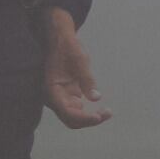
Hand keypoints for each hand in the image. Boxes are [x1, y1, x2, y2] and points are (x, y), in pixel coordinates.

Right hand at [38, 9, 110, 129]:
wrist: (60, 38)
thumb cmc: (67, 46)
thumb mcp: (79, 60)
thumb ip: (87, 80)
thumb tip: (96, 97)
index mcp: (52, 90)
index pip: (67, 112)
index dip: (83, 118)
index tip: (99, 116)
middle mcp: (54, 97)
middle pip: (70, 120)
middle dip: (88, 121)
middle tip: (106, 113)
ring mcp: (61, 97)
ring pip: (74, 117)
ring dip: (90, 118)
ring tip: (107, 112)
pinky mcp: (68, 95)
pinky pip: (78, 110)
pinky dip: (89, 112)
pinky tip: (101, 108)